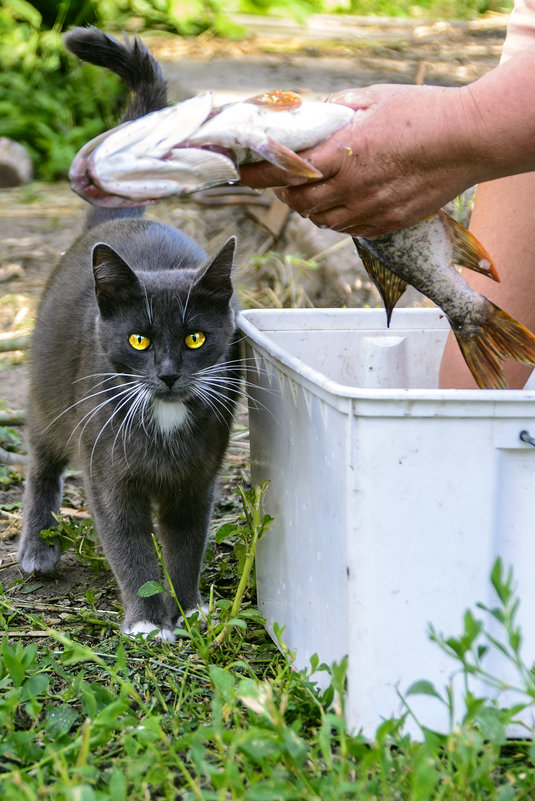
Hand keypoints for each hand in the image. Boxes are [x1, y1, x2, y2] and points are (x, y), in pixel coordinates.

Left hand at [240, 83, 478, 236]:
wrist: (469, 141)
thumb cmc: (425, 114)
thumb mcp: (376, 98)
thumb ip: (340, 107)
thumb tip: (317, 112)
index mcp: (344, 153)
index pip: (288, 171)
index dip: (260, 176)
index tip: (244, 175)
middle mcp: (352, 187)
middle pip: (300, 203)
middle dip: (285, 195)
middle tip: (283, 184)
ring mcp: (370, 209)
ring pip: (323, 222)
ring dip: (310, 210)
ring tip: (313, 195)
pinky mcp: (388, 223)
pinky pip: (350, 231)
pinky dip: (338, 221)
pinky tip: (342, 206)